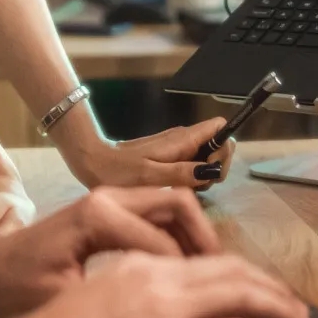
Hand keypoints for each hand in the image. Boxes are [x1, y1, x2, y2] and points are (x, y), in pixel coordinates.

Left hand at [0, 185, 221, 317]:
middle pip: (178, 207)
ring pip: (168, 208)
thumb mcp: (64, 304)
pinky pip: (151, 218)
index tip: (207, 314)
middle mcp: (105, 200)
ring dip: (193, 238)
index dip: (188, 283)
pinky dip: (173, 239)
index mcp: (98, 217)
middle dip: (205, 242)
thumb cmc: (9, 296)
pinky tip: (178, 276)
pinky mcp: (101, 215)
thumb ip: (117, 302)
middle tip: (222, 283)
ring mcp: (103, 203)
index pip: (166, 248)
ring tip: (207, 280)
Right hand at [0, 253, 313, 317]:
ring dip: (281, 311)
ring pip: (243, 297)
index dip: (242, 276)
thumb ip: (133, 306)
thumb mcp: (96, 310)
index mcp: (136, 267)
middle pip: (232, 273)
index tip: (263, 294)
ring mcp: (166, 312)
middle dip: (270, 290)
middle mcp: (157, 279)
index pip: (204, 263)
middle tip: (296, 309)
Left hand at [62, 117, 235, 191]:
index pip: (222, 129)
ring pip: (208, 156)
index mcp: (183, 139)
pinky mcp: (170, 155)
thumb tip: (213, 170)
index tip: (210, 172)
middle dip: (217, 168)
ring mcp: (178, 146)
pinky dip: (192, 178)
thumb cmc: (119, 171)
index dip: (225, 150)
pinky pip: (194, 164)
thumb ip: (183, 172)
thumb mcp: (151, 176)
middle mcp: (184, 138)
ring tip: (183, 188)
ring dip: (205, 176)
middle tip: (196, 186)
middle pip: (220, 144)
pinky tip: (175, 188)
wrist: (93, 163)